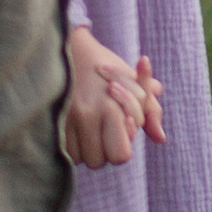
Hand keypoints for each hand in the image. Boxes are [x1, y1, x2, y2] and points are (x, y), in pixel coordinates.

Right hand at [63, 24, 166, 167]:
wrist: (71, 49)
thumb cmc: (108, 68)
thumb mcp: (135, 85)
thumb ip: (151, 112)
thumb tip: (161, 138)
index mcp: (111, 107)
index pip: (120, 155)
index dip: (122, 144)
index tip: (121, 123)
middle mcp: (87, 114)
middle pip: (99, 162)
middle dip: (104, 149)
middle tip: (104, 127)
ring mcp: (65, 118)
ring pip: (81, 159)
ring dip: (87, 148)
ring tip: (90, 125)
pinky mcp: (50, 119)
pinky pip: (64, 151)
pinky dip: (71, 144)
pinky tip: (75, 126)